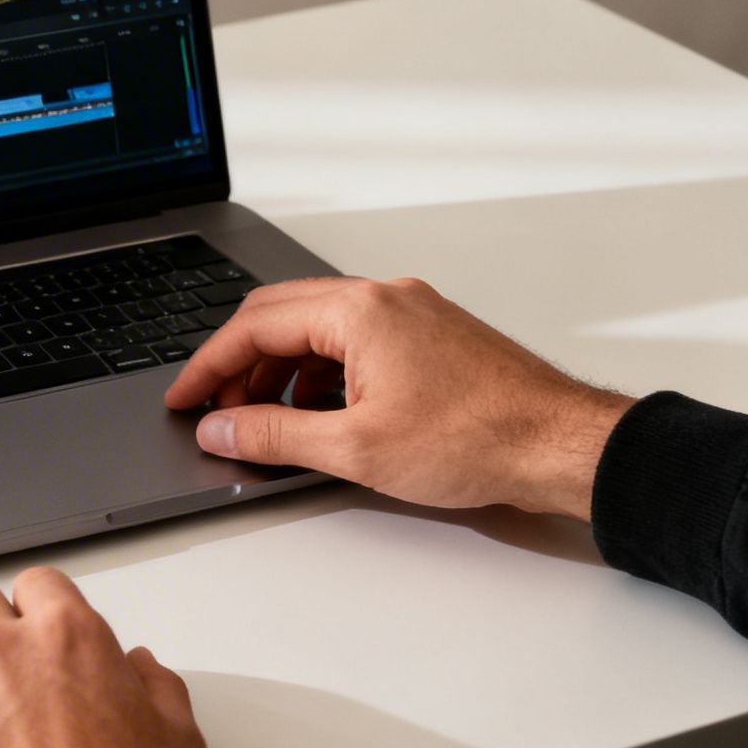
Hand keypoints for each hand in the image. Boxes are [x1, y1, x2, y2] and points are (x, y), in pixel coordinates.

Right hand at [163, 277, 635, 520]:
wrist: (562, 445)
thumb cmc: (480, 439)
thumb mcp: (355, 448)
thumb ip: (273, 434)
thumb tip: (221, 428)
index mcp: (360, 311)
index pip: (255, 326)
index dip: (208, 367)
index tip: (185, 398)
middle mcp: (385, 298)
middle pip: (281, 316)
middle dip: (239, 365)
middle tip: (216, 410)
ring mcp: (412, 313)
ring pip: (318, 329)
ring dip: (282, 372)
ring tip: (269, 422)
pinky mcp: (432, 336)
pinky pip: (354, 341)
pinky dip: (322, 374)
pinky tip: (324, 416)